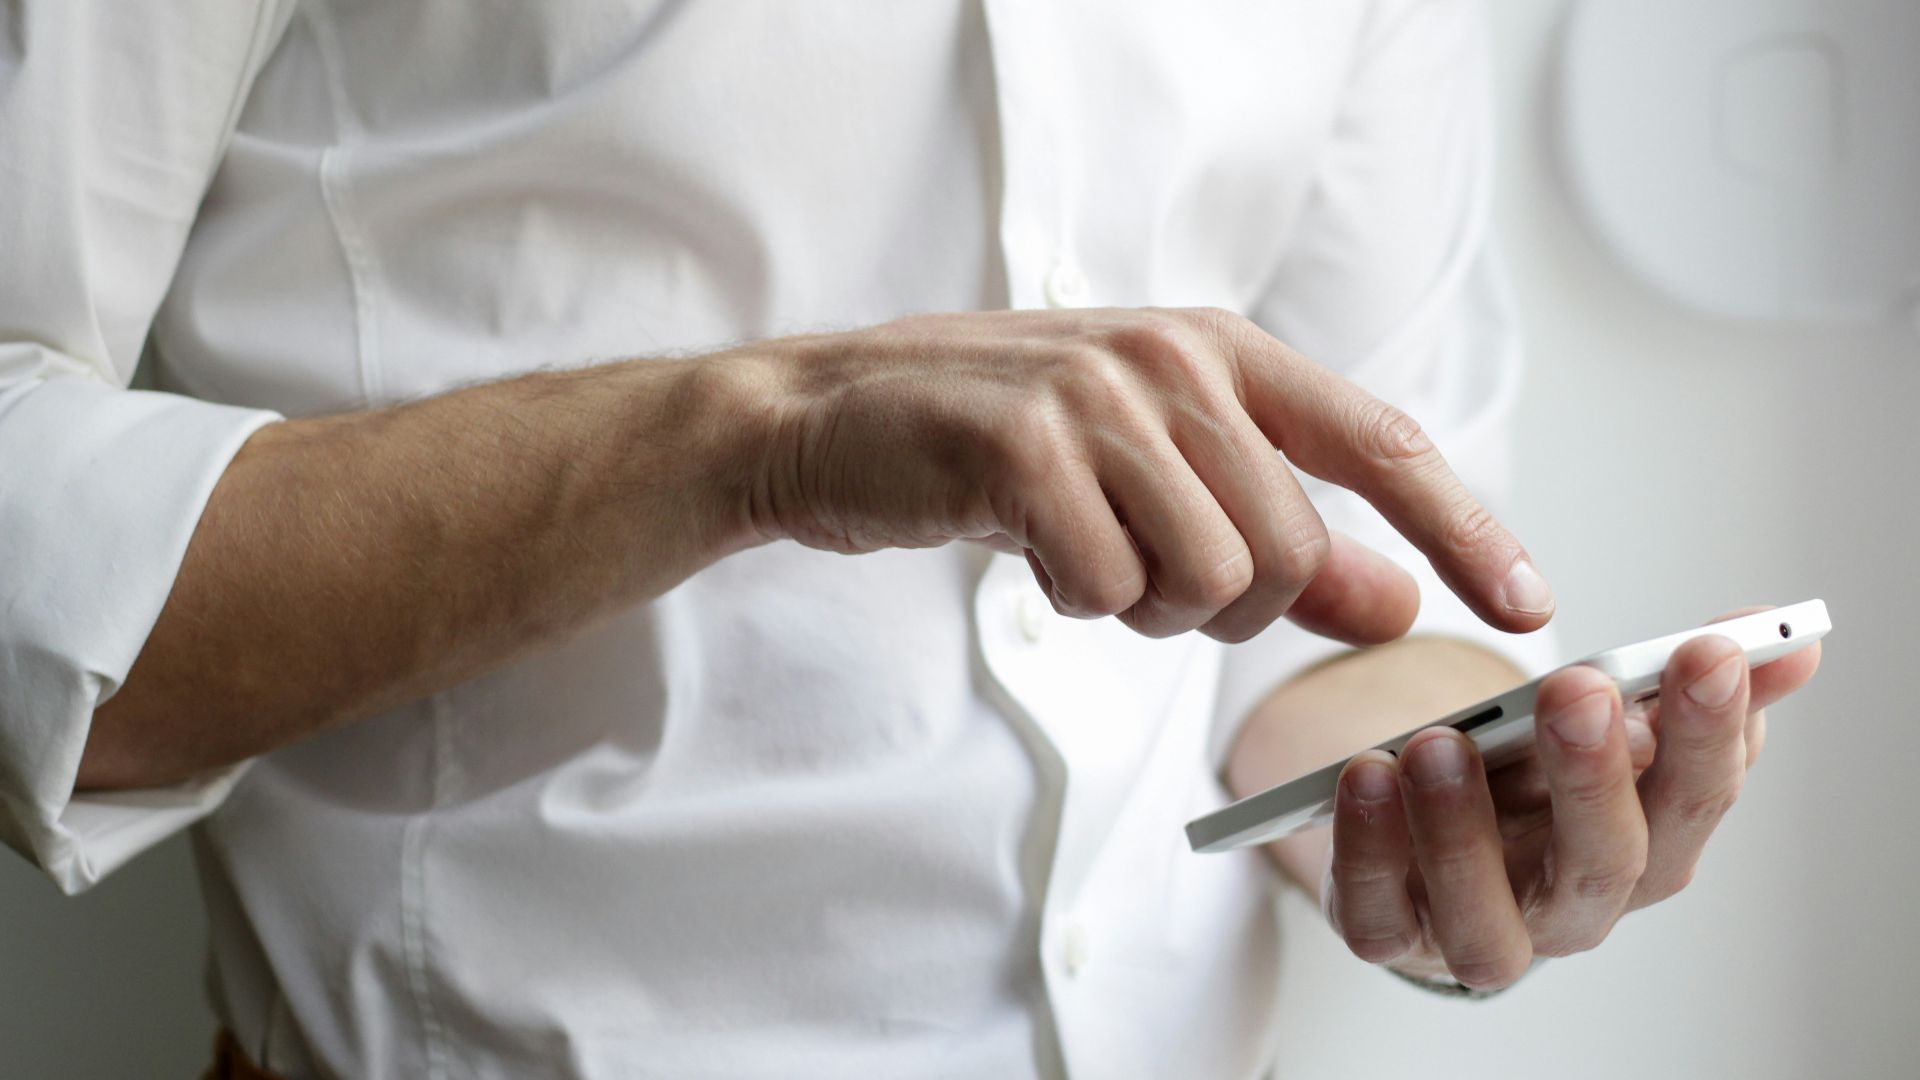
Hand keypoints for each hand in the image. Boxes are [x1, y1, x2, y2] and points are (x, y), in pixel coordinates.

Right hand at [740, 307, 1553, 643]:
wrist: (832, 417)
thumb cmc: (1001, 446)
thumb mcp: (1153, 475)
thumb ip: (1281, 536)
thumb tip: (1396, 603)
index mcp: (1221, 350)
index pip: (1381, 443)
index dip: (1465, 528)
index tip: (1528, 605)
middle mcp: (1173, 358)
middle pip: (1287, 549)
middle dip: (1226, 605)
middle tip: (1143, 575)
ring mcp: (1098, 396)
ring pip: (1208, 578)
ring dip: (1145, 606)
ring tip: (1081, 552)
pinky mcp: (1024, 447)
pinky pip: (1107, 589)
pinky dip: (1074, 602)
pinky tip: (1027, 549)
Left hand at [1319, 610, 1821, 987]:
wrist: (1429, 832)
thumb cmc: (1531, 780)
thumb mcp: (1604, 722)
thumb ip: (1682, 683)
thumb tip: (1789, 638)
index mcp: (1645, 847)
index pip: (1694, 800)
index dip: (1708, 731)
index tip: (1707, 651)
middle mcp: (1572, 908)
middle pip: (1603, 865)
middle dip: (1594, 777)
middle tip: (1578, 690)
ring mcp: (1480, 930)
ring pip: (1487, 919)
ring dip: (1463, 830)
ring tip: (1439, 743)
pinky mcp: (1391, 935)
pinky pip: (1377, 917)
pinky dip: (1368, 852)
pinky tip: (1365, 777)